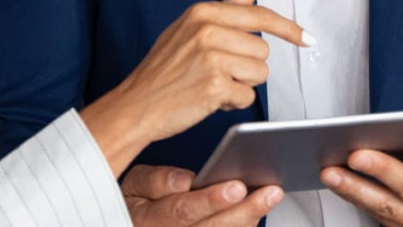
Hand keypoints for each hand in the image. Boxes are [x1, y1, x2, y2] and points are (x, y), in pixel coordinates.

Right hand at [81, 0, 308, 174]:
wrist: (135, 106)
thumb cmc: (162, 70)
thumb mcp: (188, 28)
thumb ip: (225, 8)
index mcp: (202, 12)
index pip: (260, 15)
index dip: (288, 28)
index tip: (307, 38)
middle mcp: (207, 30)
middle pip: (262, 50)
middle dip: (247, 67)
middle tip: (217, 73)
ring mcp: (211, 57)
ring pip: (260, 73)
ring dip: (242, 85)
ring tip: (212, 85)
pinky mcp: (215, 85)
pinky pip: (247, 96)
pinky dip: (233, 102)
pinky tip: (209, 99)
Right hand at [121, 164, 282, 225]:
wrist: (135, 226)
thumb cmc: (136, 203)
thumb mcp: (131, 186)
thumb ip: (154, 181)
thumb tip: (184, 181)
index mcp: (149, 221)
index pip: (182, 211)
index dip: (211, 200)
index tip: (236, 186)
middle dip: (244, 210)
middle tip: (270, 191)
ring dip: (250, 218)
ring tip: (271, 195)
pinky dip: (244, 225)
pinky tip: (259, 208)